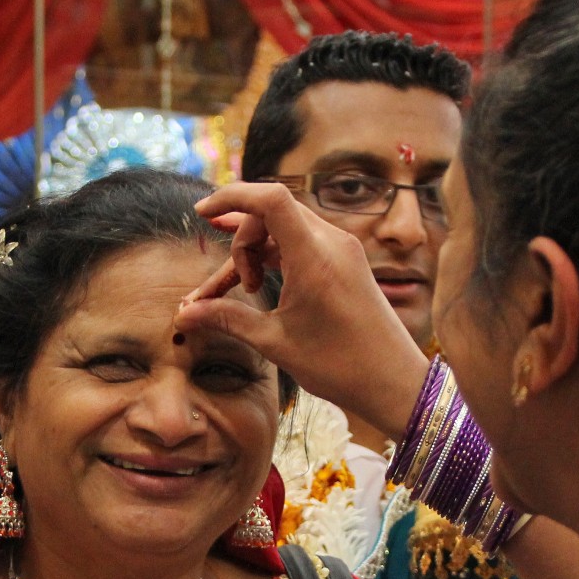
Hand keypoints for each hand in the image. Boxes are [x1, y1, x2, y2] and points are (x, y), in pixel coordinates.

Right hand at [179, 183, 429, 440]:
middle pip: (272, 211)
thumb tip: (184, 314)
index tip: (202, 212)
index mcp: (315, 257)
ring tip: (245, 289)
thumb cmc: (340, 365)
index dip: (231, 196)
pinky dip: (276, 255)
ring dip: (257, 249)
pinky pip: (301, 241)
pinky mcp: (346, 260)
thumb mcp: (275, 342)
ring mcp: (342, 248)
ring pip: (285, 226)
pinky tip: (259, 281)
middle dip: (241, 238)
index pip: (270, 198)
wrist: (393, 381)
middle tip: (236, 284)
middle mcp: (332, 242)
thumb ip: (228, 318)